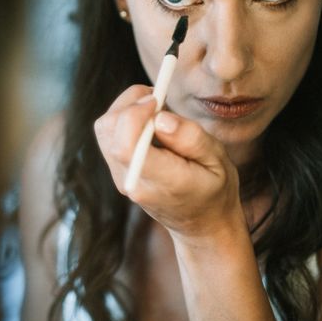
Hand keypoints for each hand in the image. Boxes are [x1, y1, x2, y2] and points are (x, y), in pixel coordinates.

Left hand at [93, 85, 243, 238]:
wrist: (200, 222)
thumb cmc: (214, 188)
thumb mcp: (217, 161)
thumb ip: (190, 138)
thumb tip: (160, 118)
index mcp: (161, 181)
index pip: (126, 145)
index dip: (134, 113)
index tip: (157, 99)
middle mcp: (132, 181)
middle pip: (109, 130)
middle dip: (129, 103)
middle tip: (158, 98)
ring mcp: (120, 178)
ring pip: (104, 129)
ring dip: (125, 108)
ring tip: (155, 109)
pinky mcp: (116, 171)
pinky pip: (108, 136)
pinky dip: (123, 119)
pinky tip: (148, 122)